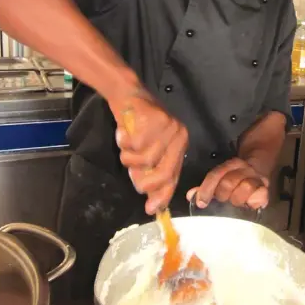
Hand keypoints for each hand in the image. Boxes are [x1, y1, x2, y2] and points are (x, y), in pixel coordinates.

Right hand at [111, 91, 187, 214]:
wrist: (128, 95)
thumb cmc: (138, 126)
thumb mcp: (147, 152)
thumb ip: (151, 174)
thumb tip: (153, 204)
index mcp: (181, 145)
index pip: (174, 175)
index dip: (163, 194)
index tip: (150, 209)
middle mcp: (179, 135)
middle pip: (163, 173)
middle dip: (144, 181)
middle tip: (132, 174)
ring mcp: (168, 127)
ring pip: (145, 160)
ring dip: (128, 157)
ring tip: (125, 146)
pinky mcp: (154, 119)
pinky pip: (135, 144)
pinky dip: (124, 142)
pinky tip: (123, 133)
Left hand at [186, 158, 268, 209]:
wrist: (259, 167)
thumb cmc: (235, 178)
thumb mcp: (221, 179)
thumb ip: (205, 187)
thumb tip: (191, 196)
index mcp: (230, 165)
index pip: (216, 175)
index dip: (207, 189)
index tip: (201, 203)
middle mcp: (244, 168)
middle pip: (228, 182)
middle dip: (222, 194)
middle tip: (222, 201)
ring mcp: (256, 178)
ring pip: (245, 187)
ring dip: (237, 198)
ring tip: (235, 204)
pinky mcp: (266, 190)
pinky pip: (260, 196)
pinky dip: (253, 202)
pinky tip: (249, 206)